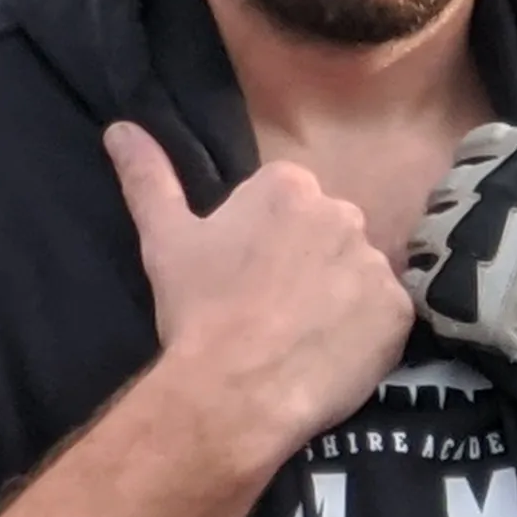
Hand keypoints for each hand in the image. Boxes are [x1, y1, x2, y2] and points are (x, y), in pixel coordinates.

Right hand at [106, 121, 418, 471]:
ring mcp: (376, 262)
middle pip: (330, 235)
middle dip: (309, 265)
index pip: (287, 204)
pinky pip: (386, 317)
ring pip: (359, 275)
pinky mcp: (399, 312)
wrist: (234, 388)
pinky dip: (366, 335)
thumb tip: (118, 129)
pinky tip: (330, 356)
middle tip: (272, 310)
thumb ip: (148, 177)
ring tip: (301, 338)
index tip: (246, 277)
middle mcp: (342, 211)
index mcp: (288, 185)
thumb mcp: (164, 239)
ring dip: (340, 299)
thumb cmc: (197, 310)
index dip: (265, 244)